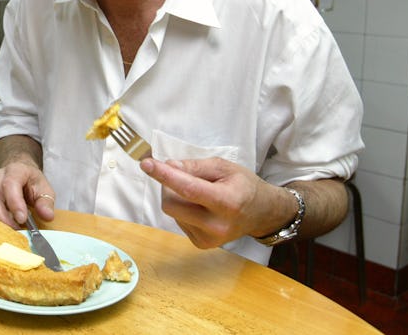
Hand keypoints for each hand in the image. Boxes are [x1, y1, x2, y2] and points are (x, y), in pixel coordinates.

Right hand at [0, 161, 55, 227]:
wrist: (19, 174)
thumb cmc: (31, 182)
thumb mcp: (44, 189)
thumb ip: (46, 202)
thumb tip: (47, 215)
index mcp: (15, 170)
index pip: (10, 184)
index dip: (15, 203)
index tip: (22, 219)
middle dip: (4, 218)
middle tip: (17, 230)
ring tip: (13, 228)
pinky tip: (6, 224)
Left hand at [140, 157, 287, 248]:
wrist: (261, 213)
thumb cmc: (243, 185)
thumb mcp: (223, 167)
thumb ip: (194, 166)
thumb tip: (168, 166)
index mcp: (226, 202)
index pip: (188, 189)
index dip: (164, 175)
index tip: (146, 164)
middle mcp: (217, 225)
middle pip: (171, 203)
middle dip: (168, 186)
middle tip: (181, 175)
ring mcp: (209, 239)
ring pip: (172, 212)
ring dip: (175, 197)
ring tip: (197, 193)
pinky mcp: (201, 244)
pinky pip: (178, 221)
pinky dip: (182, 209)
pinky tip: (199, 207)